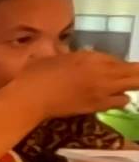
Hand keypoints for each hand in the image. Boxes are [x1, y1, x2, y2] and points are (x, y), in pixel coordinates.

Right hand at [20, 50, 138, 118]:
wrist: (31, 98)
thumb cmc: (36, 73)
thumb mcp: (55, 56)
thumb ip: (73, 55)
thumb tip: (81, 55)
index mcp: (91, 58)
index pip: (119, 58)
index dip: (121, 61)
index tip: (121, 64)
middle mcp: (103, 73)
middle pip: (136, 72)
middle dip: (138, 72)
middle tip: (136, 73)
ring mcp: (104, 91)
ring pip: (134, 86)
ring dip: (132, 83)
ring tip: (127, 83)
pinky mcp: (99, 106)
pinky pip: (121, 101)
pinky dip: (122, 98)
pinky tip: (116, 96)